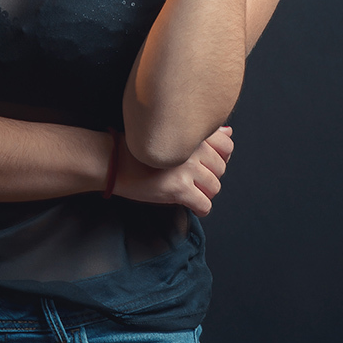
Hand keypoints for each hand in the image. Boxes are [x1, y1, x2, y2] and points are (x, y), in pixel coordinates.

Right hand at [114, 126, 233, 215]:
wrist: (113, 160)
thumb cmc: (138, 147)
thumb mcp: (170, 134)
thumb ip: (201, 134)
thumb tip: (228, 132)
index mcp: (191, 133)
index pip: (226, 145)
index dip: (220, 157)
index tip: (207, 164)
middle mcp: (192, 149)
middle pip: (221, 169)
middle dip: (210, 177)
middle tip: (194, 180)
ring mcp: (187, 169)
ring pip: (214, 188)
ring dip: (205, 193)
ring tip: (191, 192)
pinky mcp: (179, 189)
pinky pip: (204, 205)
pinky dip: (200, 209)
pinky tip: (191, 206)